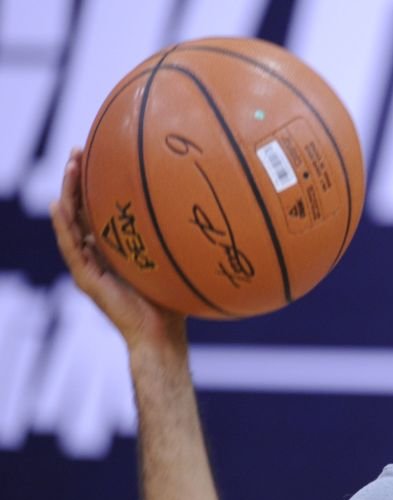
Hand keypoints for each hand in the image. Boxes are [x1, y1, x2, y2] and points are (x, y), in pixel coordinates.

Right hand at [49, 148, 186, 351]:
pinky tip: (58, 205)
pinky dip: (63, 226)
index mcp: (117, 246)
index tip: (101, 150)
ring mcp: (90, 265)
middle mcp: (100, 252)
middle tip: (79, 148)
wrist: (162, 333)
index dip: (98, 180)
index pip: (102, 206)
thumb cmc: (176, 298)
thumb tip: (209, 206)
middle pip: (82, 208)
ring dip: (67, 193)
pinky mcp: (86, 279)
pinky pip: (71, 248)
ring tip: (69, 166)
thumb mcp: (177, 258)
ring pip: (71, 223)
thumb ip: (182, 236)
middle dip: (79, 178)